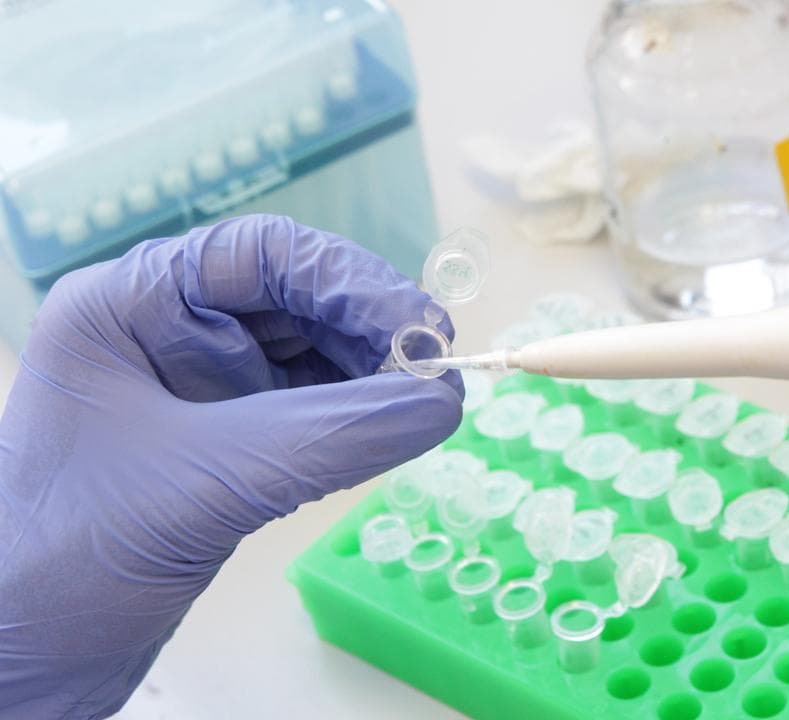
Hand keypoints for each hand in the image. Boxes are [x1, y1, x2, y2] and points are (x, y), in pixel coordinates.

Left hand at [0, 215, 462, 717]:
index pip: (263, 254)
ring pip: (309, 353)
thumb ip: (332, 438)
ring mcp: (196, 390)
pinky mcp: (221, 445)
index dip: (351, 280)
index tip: (422, 328)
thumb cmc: (65, 557)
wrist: (17, 659)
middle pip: (296, 298)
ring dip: (371, 373)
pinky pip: (307, 409)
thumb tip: (442, 404)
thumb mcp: (208, 483)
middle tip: (436, 371)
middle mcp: (166, 332)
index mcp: (131, 305)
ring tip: (424, 405)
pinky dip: (354, 417)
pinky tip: (388, 433)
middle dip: (370, 329)